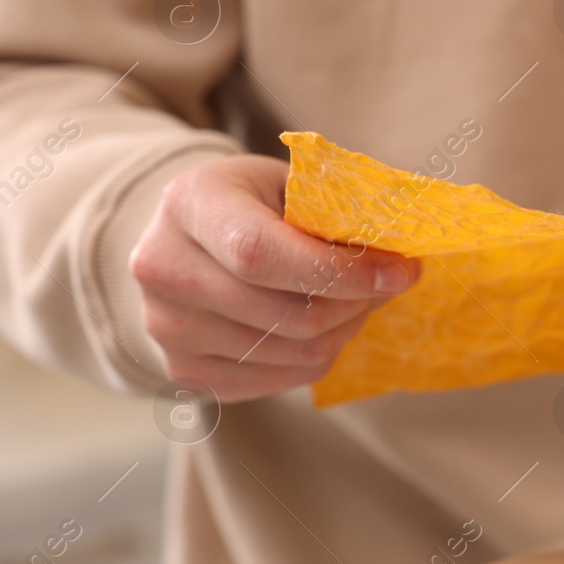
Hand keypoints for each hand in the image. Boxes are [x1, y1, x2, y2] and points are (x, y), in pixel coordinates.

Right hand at [129, 154, 419, 402]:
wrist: (186, 239)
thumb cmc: (254, 202)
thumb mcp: (291, 183)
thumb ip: (338, 214)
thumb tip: (399, 265)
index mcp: (189, 203)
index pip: (262, 253)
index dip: (341, 271)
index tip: (400, 272)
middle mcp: (162, 267)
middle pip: (287, 314)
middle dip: (357, 303)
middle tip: (386, 284)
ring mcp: (166, 327)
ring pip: (293, 354)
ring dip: (343, 330)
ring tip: (353, 300)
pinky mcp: (183, 371)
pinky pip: (280, 381)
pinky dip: (318, 357)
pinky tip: (322, 326)